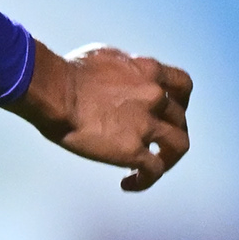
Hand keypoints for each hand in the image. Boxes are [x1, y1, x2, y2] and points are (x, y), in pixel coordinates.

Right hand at [9, 40, 192, 189]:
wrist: (55, 91)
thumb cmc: (67, 71)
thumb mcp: (104, 56)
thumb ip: (122, 70)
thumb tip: (119, 81)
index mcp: (148, 71)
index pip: (182, 85)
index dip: (181, 101)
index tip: (170, 110)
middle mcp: (154, 96)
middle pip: (180, 119)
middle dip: (169, 132)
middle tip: (152, 143)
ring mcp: (146, 124)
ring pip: (178, 146)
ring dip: (168, 158)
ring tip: (148, 169)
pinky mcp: (132, 150)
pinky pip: (154, 170)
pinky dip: (145, 180)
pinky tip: (128, 183)